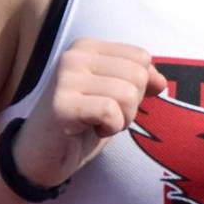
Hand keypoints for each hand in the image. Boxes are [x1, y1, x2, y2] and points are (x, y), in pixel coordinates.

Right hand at [14, 39, 168, 187]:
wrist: (41, 156)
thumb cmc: (81, 124)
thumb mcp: (114, 96)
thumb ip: (138, 81)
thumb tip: (162, 82)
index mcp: (87, 47)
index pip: (142, 57)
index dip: (140, 87)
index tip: (114, 101)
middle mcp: (74, 56)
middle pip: (138, 74)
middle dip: (132, 104)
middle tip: (105, 116)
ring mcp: (65, 79)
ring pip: (128, 94)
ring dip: (122, 119)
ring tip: (97, 123)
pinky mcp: (62, 105)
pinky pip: (111, 112)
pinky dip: (110, 128)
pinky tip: (90, 130)